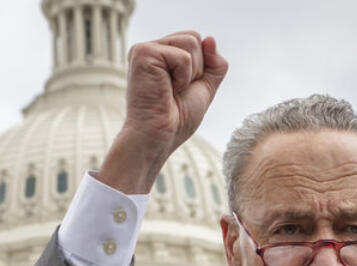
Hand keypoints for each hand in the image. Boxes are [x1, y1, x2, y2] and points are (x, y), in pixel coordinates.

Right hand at [100, 32, 228, 193]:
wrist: (159, 137)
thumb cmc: (176, 120)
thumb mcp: (204, 88)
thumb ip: (213, 64)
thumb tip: (210, 38)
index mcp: (163, 55)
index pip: (196, 41)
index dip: (201, 67)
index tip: (182, 89)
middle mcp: (152, 49)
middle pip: (194, 38)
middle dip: (197, 69)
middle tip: (176, 90)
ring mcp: (145, 49)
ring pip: (192, 42)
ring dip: (190, 74)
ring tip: (171, 90)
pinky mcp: (142, 53)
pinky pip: (183, 56)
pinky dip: (183, 78)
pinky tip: (166, 90)